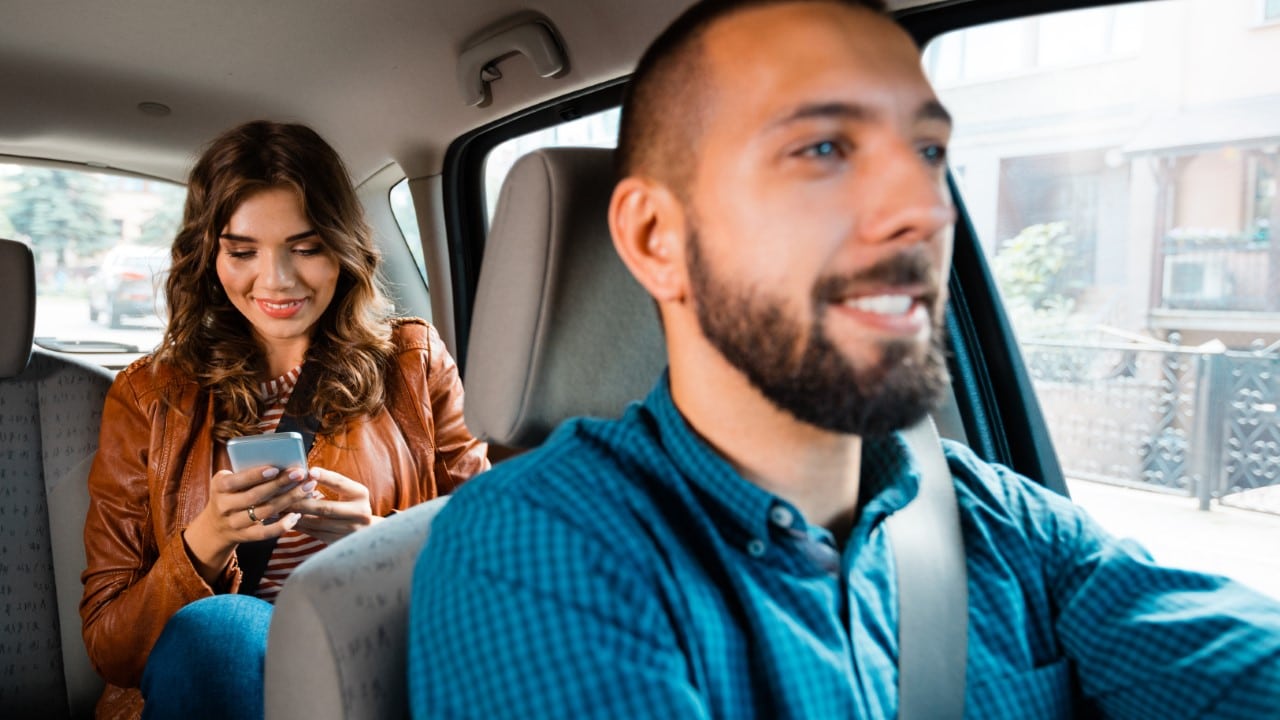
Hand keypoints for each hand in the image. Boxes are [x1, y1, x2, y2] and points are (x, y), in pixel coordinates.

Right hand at [183, 466, 315, 584]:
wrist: (215, 526)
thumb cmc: (230, 494)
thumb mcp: (230, 480)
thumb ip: (248, 471)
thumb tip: (277, 453)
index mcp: (220, 486)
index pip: (237, 480)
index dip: (256, 475)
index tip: (276, 468)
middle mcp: (224, 506)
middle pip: (255, 496)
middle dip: (280, 484)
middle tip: (300, 474)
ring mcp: (233, 523)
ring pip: (264, 512)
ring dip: (288, 500)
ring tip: (306, 489)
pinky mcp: (244, 537)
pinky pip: (265, 533)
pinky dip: (282, 525)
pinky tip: (297, 515)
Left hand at [288, 466, 380, 544]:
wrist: (367, 532)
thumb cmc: (352, 504)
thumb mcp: (350, 491)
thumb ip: (333, 483)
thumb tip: (306, 473)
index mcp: (361, 494)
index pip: (340, 483)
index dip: (325, 477)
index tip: (309, 471)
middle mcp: (359, 513)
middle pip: (325, 507)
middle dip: (300, 502)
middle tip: (281, 495)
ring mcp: (350, 530)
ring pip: (317, 523)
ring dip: (295, 516)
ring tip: (279, 508)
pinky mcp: (339, 542)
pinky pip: (315, 534)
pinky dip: (299, 526)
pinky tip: (287, 520)